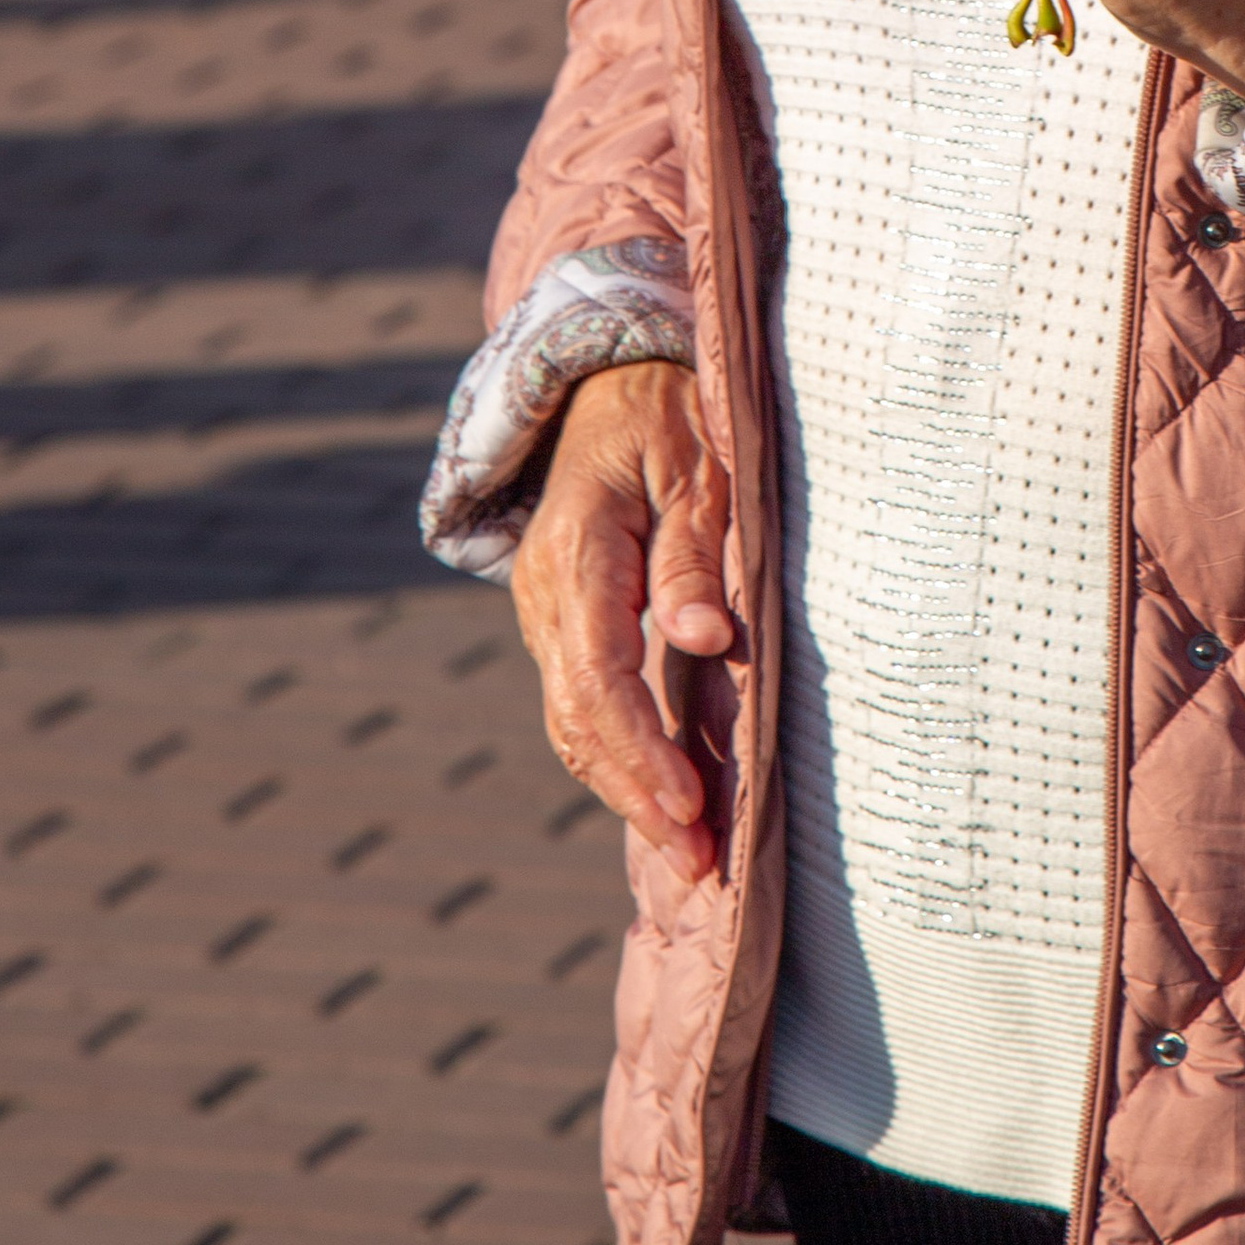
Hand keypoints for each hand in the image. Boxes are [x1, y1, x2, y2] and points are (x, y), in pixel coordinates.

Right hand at [510, 362, 733, 883]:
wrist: (606, 382)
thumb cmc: (667, 415)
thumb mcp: (696, 463)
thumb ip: (692, 552)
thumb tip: (700, 639)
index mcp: (576, 552)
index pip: (598, 674)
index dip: (640, 748)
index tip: (689, 804)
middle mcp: (544, 595)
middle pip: (576, 718)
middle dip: (634, 795)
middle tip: (698, 861)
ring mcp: (545, 614)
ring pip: (571, 723)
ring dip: (623, 790)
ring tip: (686, 851)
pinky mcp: (564, 626)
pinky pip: (582, 704)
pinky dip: (617, 758)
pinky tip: (663, 799)